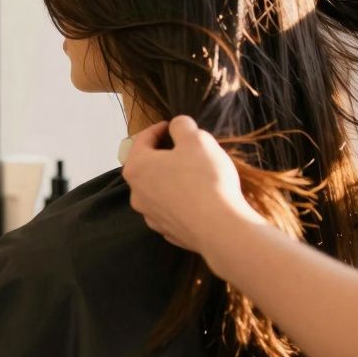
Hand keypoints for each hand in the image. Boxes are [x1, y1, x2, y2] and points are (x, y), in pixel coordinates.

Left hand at [122, 116, 262, 253]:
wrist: (220, 228)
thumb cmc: (205, 179)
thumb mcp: (196, 140)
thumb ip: (183, 126)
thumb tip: (178, 125)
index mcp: (137, 168)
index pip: (142, 140)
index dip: (158, 129)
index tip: (171, 125)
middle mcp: (137, 194)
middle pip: (147, 166)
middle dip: (164, 155)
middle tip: (184, 149)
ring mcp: (151, 216)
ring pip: (158, 189)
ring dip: (172, 179)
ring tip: (193, 173)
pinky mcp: (168, 231)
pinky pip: (172, 209)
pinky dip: (180, 200)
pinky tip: (198, 197)